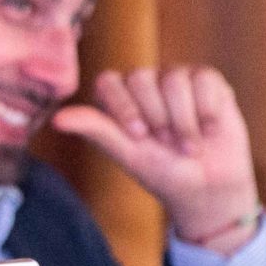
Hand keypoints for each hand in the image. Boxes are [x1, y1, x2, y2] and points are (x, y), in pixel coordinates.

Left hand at [51, 67, 259, 244]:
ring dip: (183, 121)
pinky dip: (206, 110)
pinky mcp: (207, 80)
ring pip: (174, 79)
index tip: (139, 136)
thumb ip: (96, 130)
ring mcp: (175, 78)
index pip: (107, 81)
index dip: (124, 107)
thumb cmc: (163, 172)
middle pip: (141, 78)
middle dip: (157, 117)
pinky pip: (204, 79)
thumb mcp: (127, 154)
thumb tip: (56, 119)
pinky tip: (208, 129)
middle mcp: (145, 84)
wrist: (209, 187)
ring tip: (188, 144)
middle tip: (166, 143)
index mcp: (118, 99)